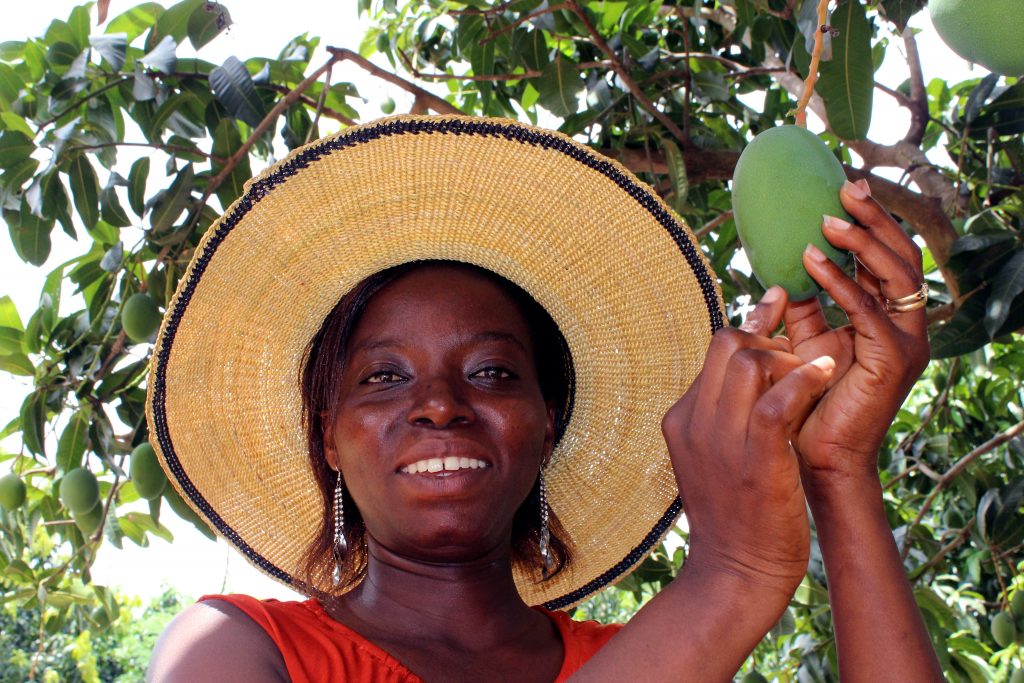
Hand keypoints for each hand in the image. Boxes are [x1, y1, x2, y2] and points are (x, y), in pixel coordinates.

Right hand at [662, 295, 833, 599]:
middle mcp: (693, 421)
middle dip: (769, 338)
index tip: (774, 304)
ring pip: (748, 362)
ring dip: (788, 359)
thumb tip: (749, 367)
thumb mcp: (713, 456)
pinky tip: (824, 373)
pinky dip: (804, 379)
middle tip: (798, 354)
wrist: (735, 571)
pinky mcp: (755, 457)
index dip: (749, 327)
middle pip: (727, 344)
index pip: (713, 351)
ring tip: (811, 374)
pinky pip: (778, 399)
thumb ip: (722, 413)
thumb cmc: (735, 514)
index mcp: (680, 418)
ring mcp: (720, 439)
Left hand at [784, 180, 929, 486]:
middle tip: (847, 188)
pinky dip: (842, 285)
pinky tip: (812, 264)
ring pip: (896, 276)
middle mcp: (906, 325)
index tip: (844, 189)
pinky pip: (870, 312)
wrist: (814, 456)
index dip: (872, 222)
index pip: (888, 258)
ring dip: (862, 243)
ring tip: (828, 221)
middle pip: (902, 257)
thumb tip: (784, 268)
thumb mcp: (804, 340)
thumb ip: (803, 305)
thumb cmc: (807, 399)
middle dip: (876, 219)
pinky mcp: (893, 362)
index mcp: (888, 317)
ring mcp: (906, 343)